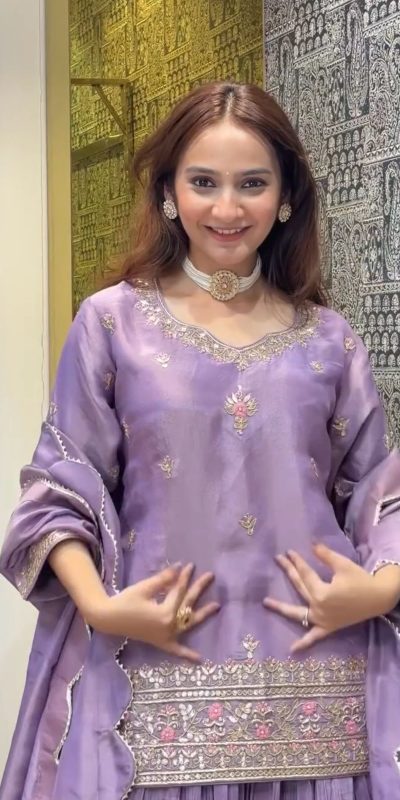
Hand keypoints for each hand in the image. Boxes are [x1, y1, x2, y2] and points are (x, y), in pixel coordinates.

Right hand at [88, 563, 218, 661]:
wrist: (109, 618)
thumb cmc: (126, 601)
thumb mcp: (145, 588)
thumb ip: (164, 579)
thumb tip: (179, 567)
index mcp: (165, 612)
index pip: (179, 591)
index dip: (185, 577)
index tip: (191, 565)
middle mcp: (169, 626)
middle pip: (188, 604)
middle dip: (198, 589)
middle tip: (210, 576)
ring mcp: (166, 636)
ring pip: (188, 624)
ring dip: (202, 615)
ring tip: (216, 606)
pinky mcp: (160, 642)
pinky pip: (176, 650)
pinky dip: (187, 654)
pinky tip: (199, 659)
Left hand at [263, 543, 399, 652]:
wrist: (378, 598)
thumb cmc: (361, 580)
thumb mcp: (343, 565)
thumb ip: (325, 556)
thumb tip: (311, 544)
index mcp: (321, 593)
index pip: (305, 574)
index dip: (296, 561)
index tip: (288, 552)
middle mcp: (318, 608)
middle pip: (299, 587)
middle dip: (289, 571)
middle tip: (278, 560)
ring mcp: (322, 620)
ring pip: (298, 614)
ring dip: (282, 608)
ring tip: (266, 602)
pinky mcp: (329, 627)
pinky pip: (314, 637)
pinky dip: (303, 643)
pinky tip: (291, 649)